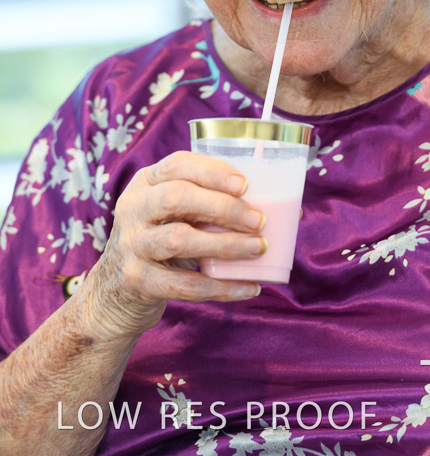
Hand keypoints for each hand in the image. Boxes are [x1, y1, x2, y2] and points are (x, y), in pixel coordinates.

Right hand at [79, 151, 265, 341]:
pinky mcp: (137, 281)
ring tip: (259, 248)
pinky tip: (248, 287)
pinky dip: (220, 287)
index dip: (212, 172)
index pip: (177, 165)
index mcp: (146, 182)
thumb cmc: (162, 238)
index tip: (245, 184)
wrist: (114, 291)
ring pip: (180, 240)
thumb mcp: (171, 212)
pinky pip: (183, 285)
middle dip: (223, 207)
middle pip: (177, 199)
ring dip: (225, 244)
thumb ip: (210, 203)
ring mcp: (132, 245)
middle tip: (259, 220)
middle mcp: (133, 208)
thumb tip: (288, 211)